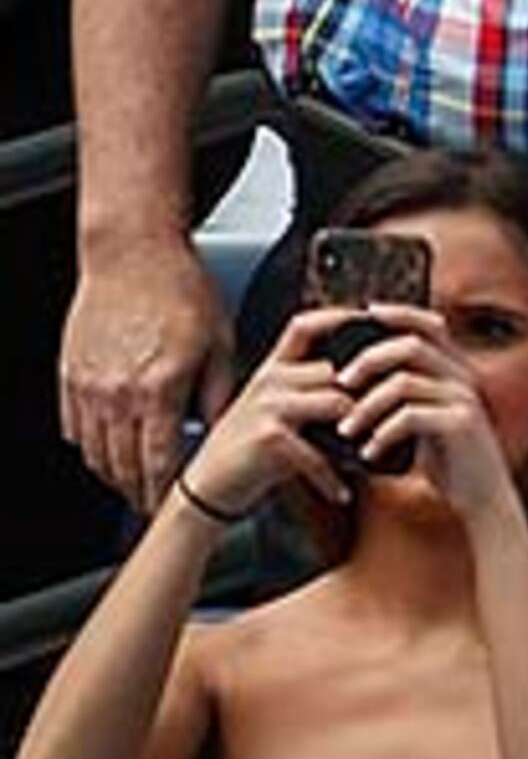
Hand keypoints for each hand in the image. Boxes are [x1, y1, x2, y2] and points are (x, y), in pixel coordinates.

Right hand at [61, 239, 236, 514]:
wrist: (134, 254)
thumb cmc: (182, 289)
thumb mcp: (220, 343)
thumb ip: (219, 393)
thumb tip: (225, 428)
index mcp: (161, 389)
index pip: (162, 462)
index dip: (167, 492)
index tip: (173, 503)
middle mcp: (118, 394)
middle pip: (123, 466)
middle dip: (138, 493)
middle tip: (151, 504)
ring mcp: (89, 386)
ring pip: (94, 452)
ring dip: (112, 475)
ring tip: (130, 484)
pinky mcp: (71, 374)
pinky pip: (74, 427)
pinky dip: (89, 447)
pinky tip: (105, 450)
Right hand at [179, 306, 361, 519]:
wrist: (206, 486)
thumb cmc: (251, 450)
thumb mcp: (274, 410)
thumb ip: (309, 391)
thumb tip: (366, 381)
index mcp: (272, 370)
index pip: (305, 326)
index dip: (340, 317)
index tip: (378, 325)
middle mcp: (269, 381)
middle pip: (336, 370)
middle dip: (369, 391)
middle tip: (397, 410)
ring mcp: (267, 407)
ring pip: (336, 402)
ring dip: (361, 429)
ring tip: (377, 449)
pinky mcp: (269, 437)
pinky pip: (317, 453)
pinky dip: (332, 478)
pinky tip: (343, 493)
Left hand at [329, 310, 525, 528]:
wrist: (484, 498)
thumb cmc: (451, 462)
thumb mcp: (428, 423)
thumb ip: (407, 398)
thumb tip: (359, 383)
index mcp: (456, 372)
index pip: (428, 325)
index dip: (397, 314)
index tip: (363, 315)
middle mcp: (464, 378)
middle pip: (410, 346)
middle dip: (367, 360)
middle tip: (340, 383)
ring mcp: (464, 400)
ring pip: (403, 382)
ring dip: (365, 406)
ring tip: (345, 429)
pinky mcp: (460, 426)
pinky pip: (411, 417)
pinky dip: (382, 434)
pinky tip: (368, 452)